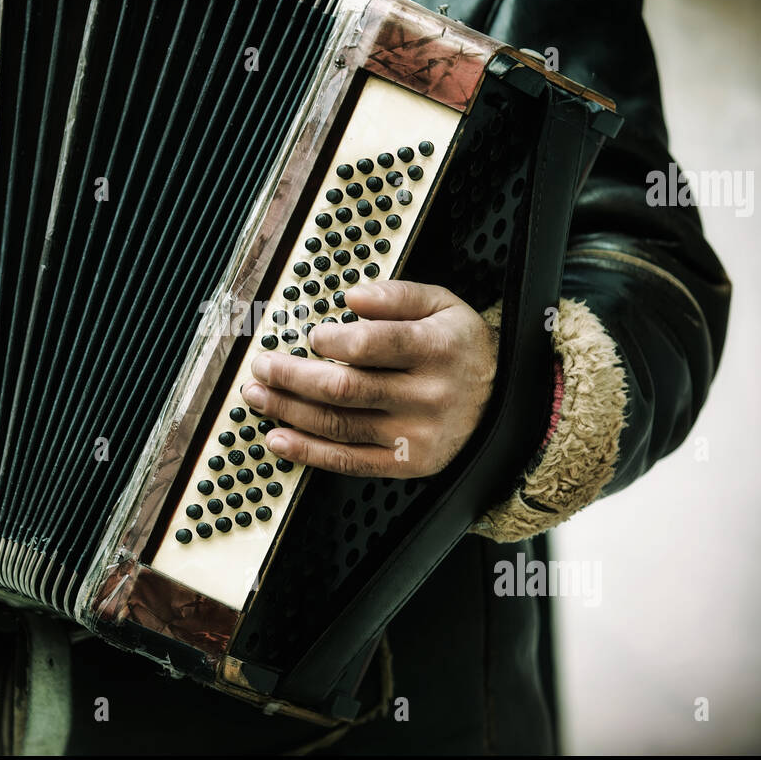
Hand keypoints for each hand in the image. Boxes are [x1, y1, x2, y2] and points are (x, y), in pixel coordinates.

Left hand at [241, 280, 495, 477]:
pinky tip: (278, 438)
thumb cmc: (460, 347)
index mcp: (436, 348)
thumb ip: (397, 295)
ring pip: (339, 425)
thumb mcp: (442, 304)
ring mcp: (416, 435)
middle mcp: (427, 395)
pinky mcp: (407, 464)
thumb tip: (351, 298)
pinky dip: (308, 452)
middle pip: (345, 388)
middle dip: (292, 377)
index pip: (372, 345)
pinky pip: (349, 462)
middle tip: (261, 365)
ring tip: (257, 396)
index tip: (310, 336)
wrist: (503, 401)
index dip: (331, 342)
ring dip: (288, 411)